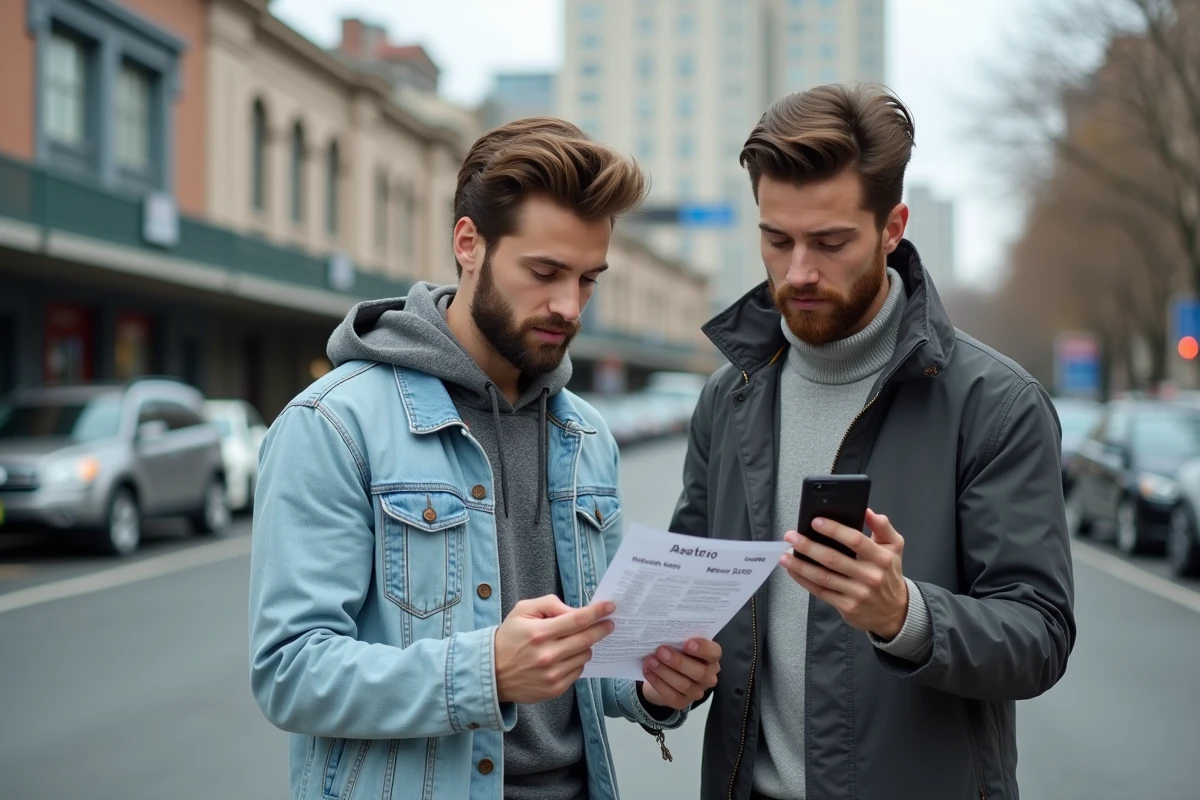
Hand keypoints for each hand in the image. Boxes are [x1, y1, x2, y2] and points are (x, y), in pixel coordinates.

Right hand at [495, 595, 614, 704]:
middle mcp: (548, 655)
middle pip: (586, 639)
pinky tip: (566, 656)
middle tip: (609, 623)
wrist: (492, 673)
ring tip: (575, 641)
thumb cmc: (509, 637)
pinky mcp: (555, 689)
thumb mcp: (523, 611)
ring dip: (586, 645)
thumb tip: (575, 611)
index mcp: (539, 633)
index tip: (610, 607)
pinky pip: (578, 671)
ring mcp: (553, 675)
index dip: (596, 612)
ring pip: (584, 655)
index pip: (577, 620)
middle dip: (602, 628)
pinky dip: (577, 661)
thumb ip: (550, 604)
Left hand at [640, 638, 721, 709]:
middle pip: (699, 672)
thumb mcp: (680, 642)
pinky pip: (671, 695)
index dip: (703, 648)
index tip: (687, 643)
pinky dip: (658, 683)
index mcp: (712, 657)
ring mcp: (697, 691)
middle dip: (678, 662)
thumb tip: (665, 633)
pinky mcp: (683, 702)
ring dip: (664, 672)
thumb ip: (679, 638)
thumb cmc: (677, 651)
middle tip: (661, 651)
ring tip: (650, 661)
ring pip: (684, 685)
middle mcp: (709, 676)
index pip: (714, 653)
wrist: (667, 672)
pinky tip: (647, 671)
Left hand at [781, 509, 907, 639]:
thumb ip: (882, 527)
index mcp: (881, 558)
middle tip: (791, 536)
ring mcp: (858, 593)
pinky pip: (821, 592)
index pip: (855, 540)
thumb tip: (867, 510)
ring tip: (785, 554)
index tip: (816, 521)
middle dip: (809, 546)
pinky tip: (793, 570)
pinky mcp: (848, 607)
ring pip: (823, 577)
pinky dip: (804, 580)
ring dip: (800, 565)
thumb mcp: (894, 547)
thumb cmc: (889, 573)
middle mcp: (870, 576)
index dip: (834, 530)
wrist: (895, 611)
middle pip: (833, 559)